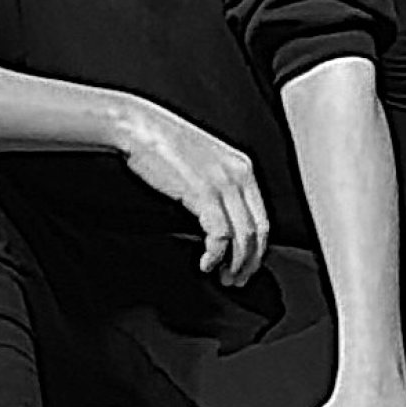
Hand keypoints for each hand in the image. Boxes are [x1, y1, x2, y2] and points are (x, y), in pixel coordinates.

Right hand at [116, 102, 267, 284]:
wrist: (142, 127)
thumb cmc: (165, 145)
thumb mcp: (205, 164)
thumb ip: (220, 188)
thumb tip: (224, 222)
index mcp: (243, 167)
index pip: (263, 218)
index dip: (257, 249)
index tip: (247, 264)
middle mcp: (239, 175)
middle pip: (257, 232)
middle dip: (250, 263)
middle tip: (237, 279)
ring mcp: (222, 184)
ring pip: (242, 237)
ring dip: (235, 264)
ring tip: (223, 276)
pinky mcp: (203, 193)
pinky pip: (220, 234)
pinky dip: (215, 255)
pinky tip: (206, 262)